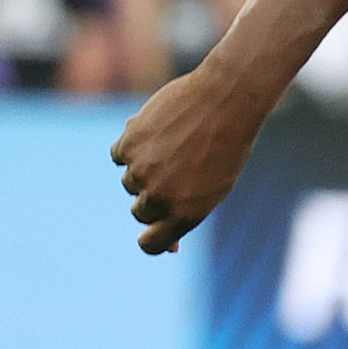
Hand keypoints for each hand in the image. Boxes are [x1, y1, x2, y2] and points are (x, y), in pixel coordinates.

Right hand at [112, 62, 269, 254]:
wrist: (226, 100)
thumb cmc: (227, 147)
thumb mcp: (214, 189)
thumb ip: (186, 213)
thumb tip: (170, 248)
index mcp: (185, 215)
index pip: (151, 245)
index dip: (152, 237)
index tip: (157, 229)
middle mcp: (159, 198)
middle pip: (140, 212)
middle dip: (153, 197)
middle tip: (179, 172)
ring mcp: (140, 172)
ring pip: (129, 181)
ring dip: (144, 169)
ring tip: (175, 147)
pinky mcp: (127, 145)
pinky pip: (120, 155)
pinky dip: (134, 146)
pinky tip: (158, 132)